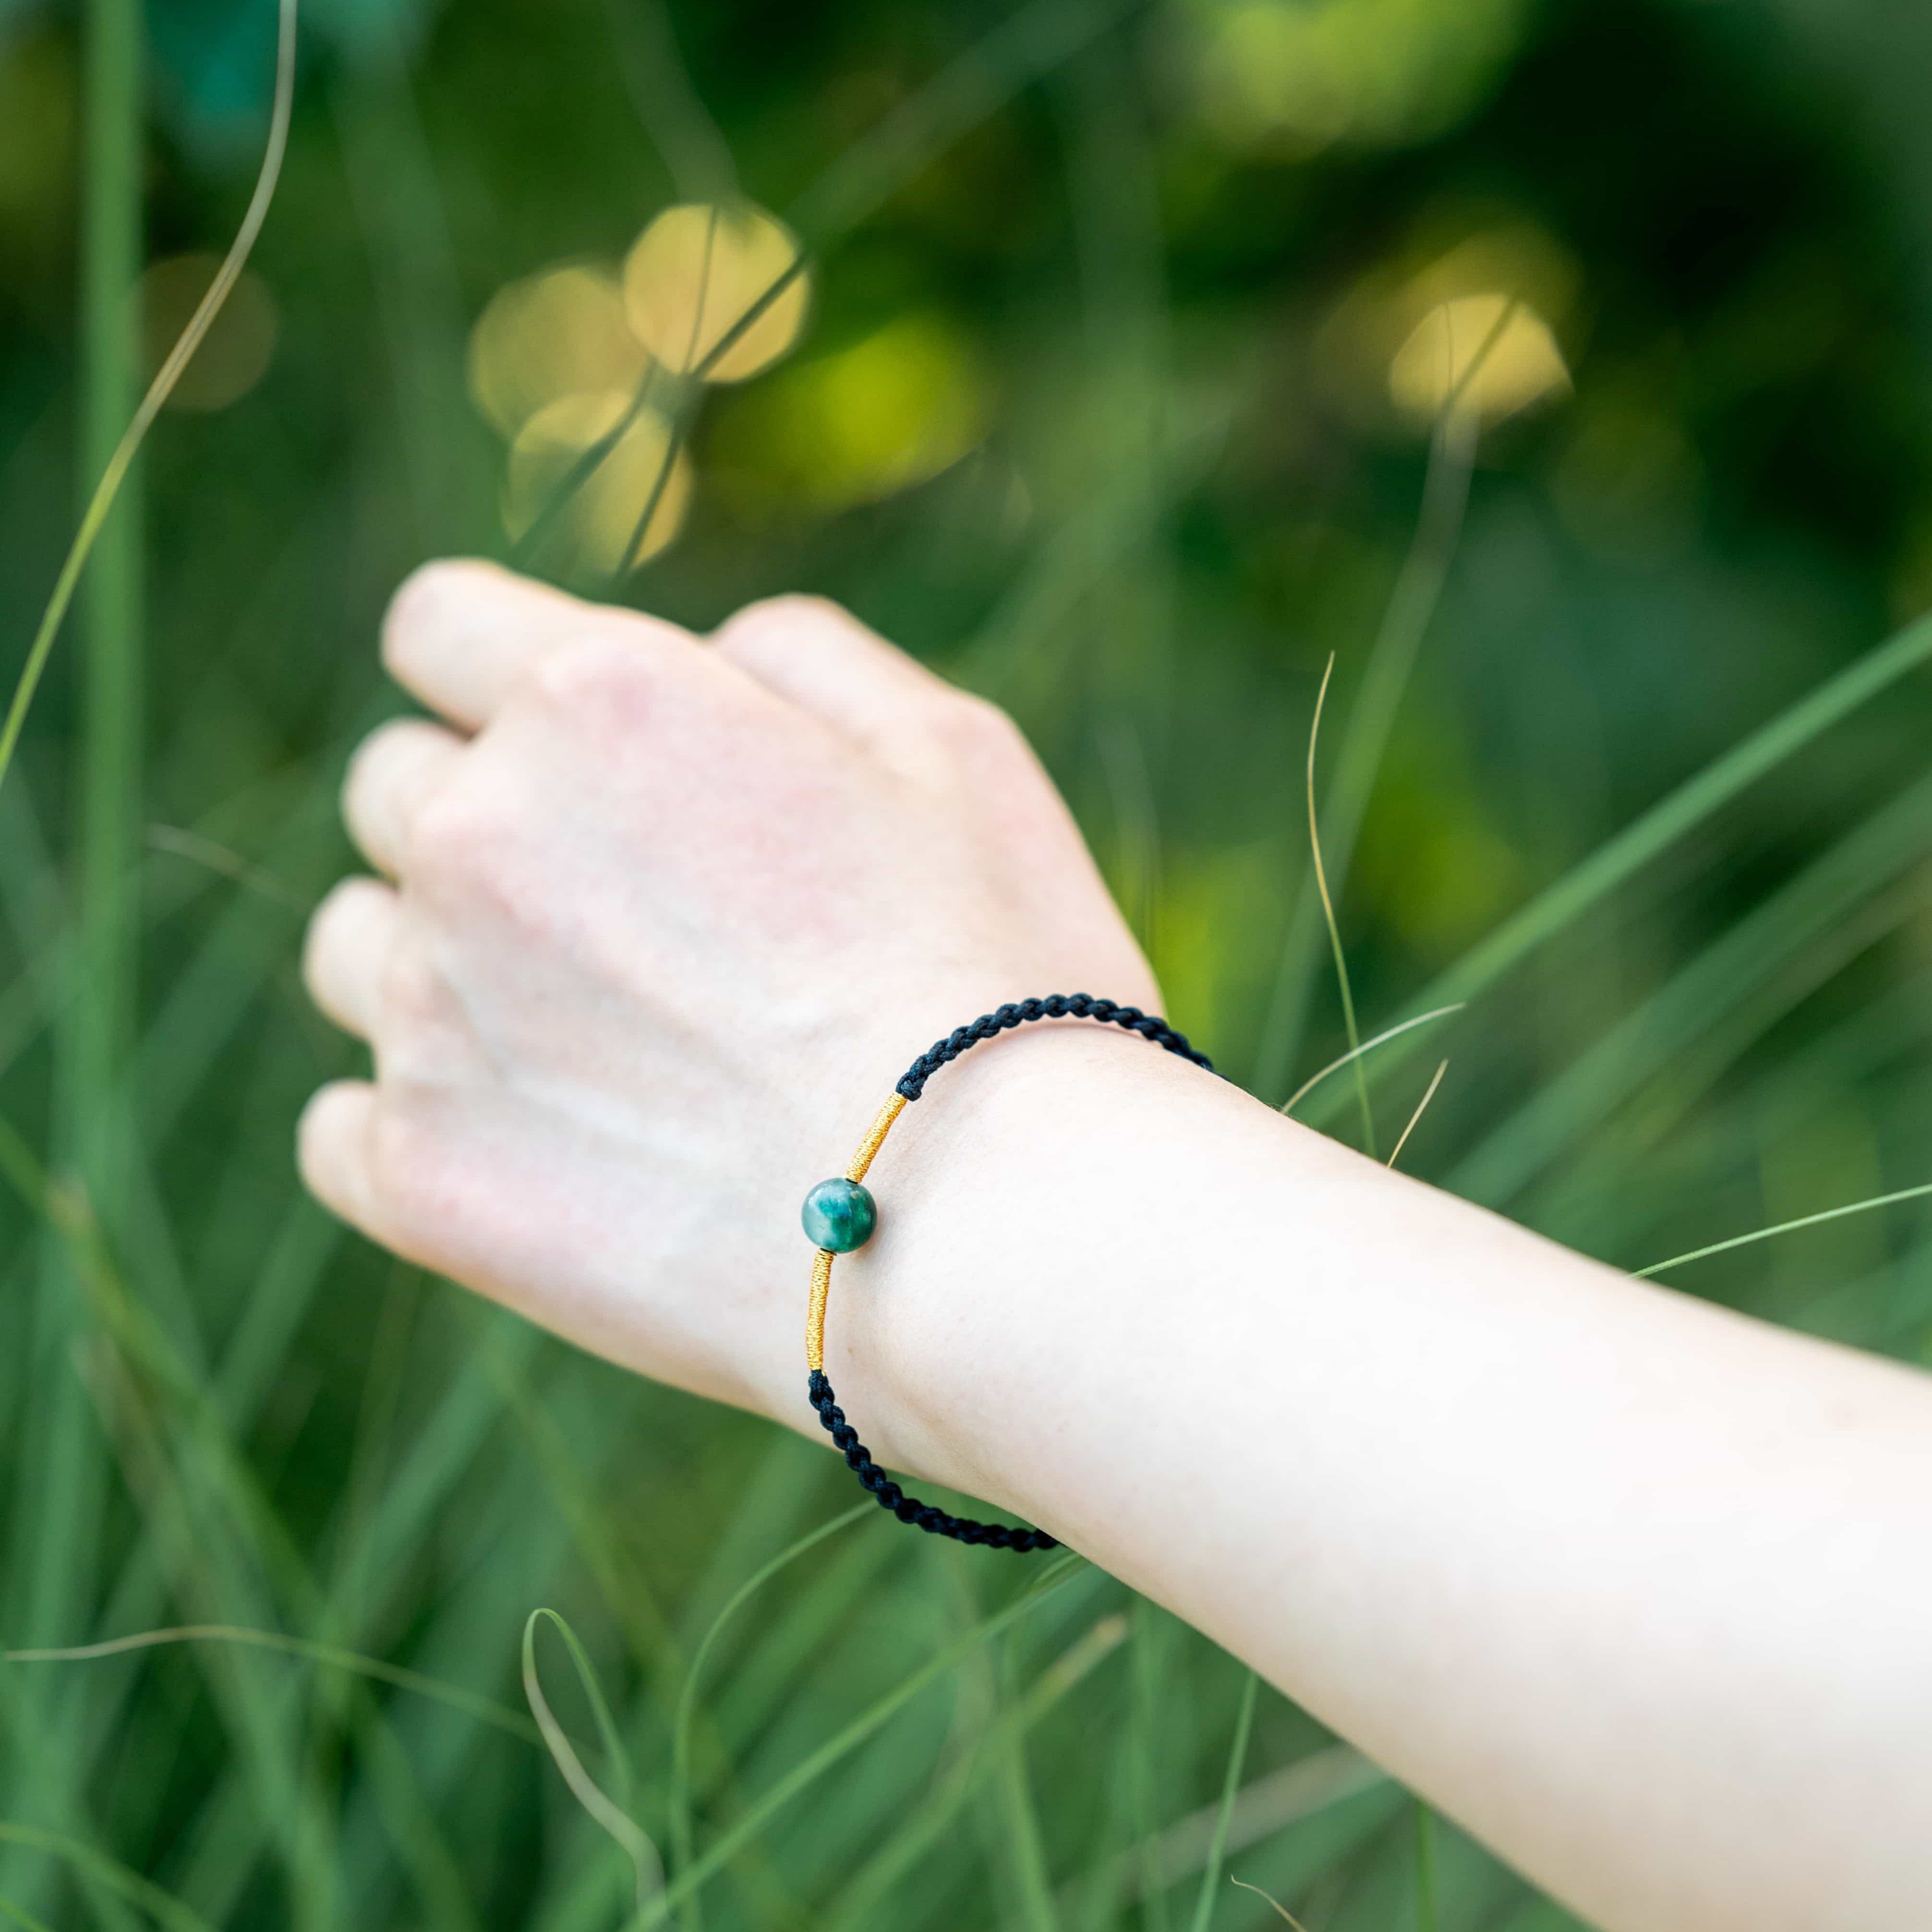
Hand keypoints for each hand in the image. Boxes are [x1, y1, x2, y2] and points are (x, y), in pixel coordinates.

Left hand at [299, 561, 1157, 1434]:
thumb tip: (704, 656)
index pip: (439, 627)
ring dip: (440, 967)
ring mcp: (430, 1013)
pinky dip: (424, 1126)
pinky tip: (547, 1152)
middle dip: (485, 820)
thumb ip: (797, 656)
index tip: (572, 751)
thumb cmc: (996, 974)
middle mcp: (477, 836)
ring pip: (353, 947)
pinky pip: (338, 1125)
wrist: (990, 1226)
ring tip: (595, 1044)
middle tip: (624, 917)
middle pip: (393, 787)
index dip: (503, 675)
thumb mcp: (952, 746)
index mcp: (598, 700)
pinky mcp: (420, 1177)